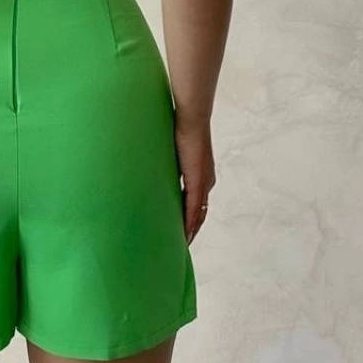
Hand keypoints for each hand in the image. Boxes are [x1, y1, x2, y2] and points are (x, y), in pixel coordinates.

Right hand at [173, 114, 214, 243]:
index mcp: (202, 174)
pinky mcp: (198, 183)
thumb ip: (169, 163)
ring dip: (190, 229)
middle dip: (191, 228)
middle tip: (181, 242)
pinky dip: (188, 223)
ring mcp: (203, 183)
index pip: (197, 201)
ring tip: (181, 243)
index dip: (190, 216)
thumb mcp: (174, 151)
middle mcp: (206, 181)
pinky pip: (193, 209)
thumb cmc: (180, 128)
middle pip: (200, 212)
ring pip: (198, 214)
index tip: (181, 228)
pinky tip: (184, 235)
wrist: (191, 118)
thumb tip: (155, 166)